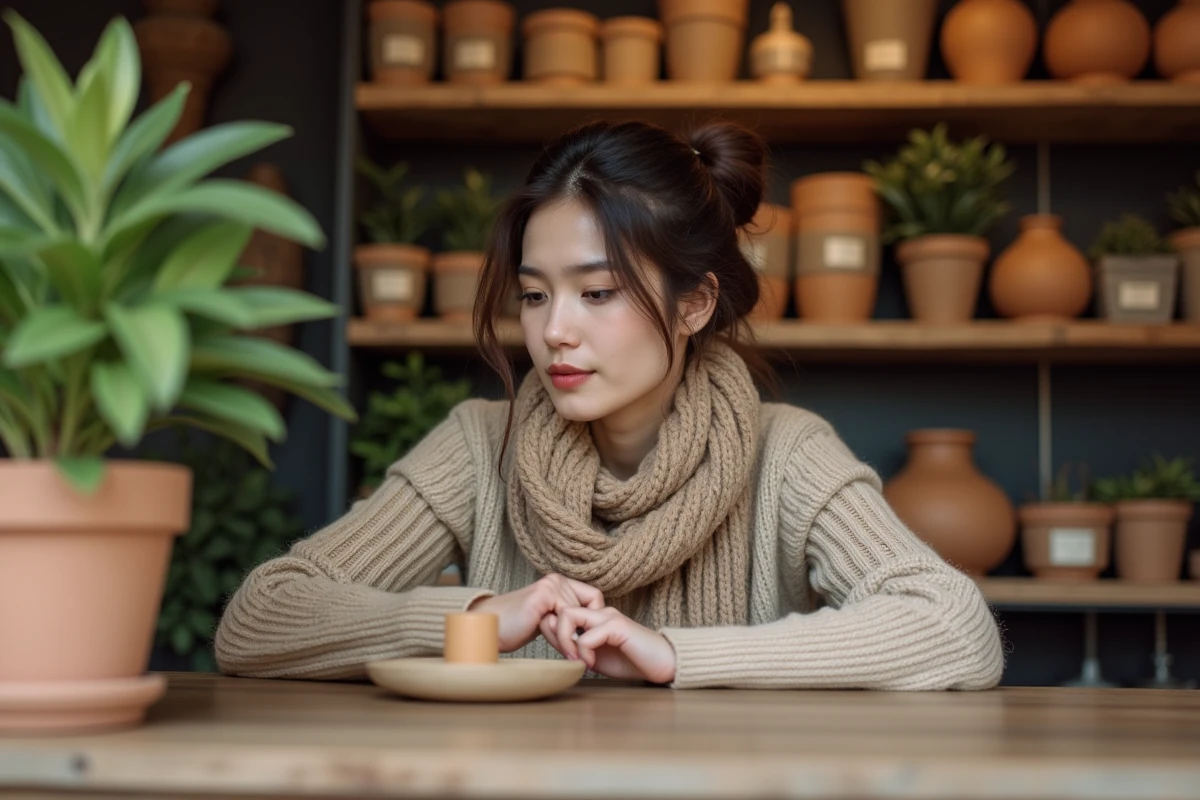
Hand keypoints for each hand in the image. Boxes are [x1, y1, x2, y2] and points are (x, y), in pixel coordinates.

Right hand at [468, 574, 603, 653]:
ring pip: (580, 615)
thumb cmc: (514, 629)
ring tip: (567, 653)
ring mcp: (550, 585)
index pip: (594, 598)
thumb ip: (564, 617)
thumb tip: (590, 627)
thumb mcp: (547, 621)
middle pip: (590, 608)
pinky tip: (562, 651)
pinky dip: (567, 639)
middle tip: (576, 653)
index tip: (589, 641)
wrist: (488, 630)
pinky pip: (568, 619)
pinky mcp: (543, 595)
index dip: (595, 619)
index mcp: (558, 582)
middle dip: (584, 632)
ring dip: (575, 639)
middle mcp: (556, 580)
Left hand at [542, 606, 676, 684]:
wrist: (664, 663)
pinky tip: (592, 665)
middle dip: (554, 633)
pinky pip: (587, 635)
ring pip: (569, 615)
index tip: (559, 654)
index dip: (551, 630)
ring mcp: (609, 617)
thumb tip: (553, 644)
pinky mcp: (618, 626)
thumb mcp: (594, 657)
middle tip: (565, 657)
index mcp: (593, 617)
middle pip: (561, 609)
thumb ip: (575, 649)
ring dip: (565, 641)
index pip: (561, 612)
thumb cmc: (631, 661)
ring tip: (576, 661)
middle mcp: (599, 612)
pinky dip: (583, 652)